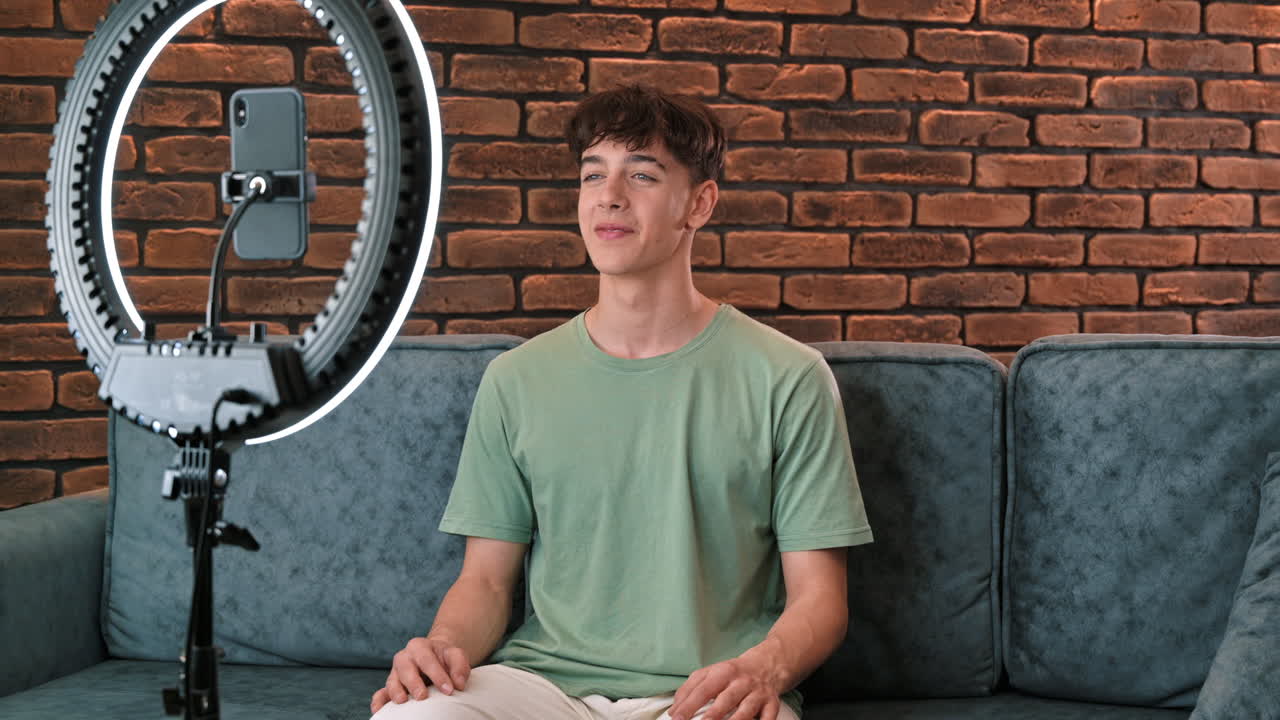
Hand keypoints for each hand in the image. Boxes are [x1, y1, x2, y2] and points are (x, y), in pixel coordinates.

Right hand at [370, 634, 470, 714]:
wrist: (435, 658)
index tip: (449, 690)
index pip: (427, 660)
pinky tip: (379, 710)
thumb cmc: (445, 658)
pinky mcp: (391, 686)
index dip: (437, 675)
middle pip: (406, 669)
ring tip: (403, 701)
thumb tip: (458, 684)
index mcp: (419, 646)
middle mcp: (404, 658)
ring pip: (391, 681)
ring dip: (396, 692)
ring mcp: (395, 673)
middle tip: (422, 696)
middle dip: (414, 683)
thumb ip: (459, 666)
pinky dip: (379, 701)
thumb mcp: (455, 655)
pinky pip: (381, 693)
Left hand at [668, 654, 782, 719]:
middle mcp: (741, 682)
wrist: (767, 665)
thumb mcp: (709, 673)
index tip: (677, 718)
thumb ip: (689, 689)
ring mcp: (758, 693)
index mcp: (723, 673)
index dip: (689, 704)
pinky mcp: (771, 704)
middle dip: (713, 715)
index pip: (703, 689)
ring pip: (746, 710)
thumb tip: (674, 710)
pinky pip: (768, 718)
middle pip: (726, 699)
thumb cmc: (733, 673)